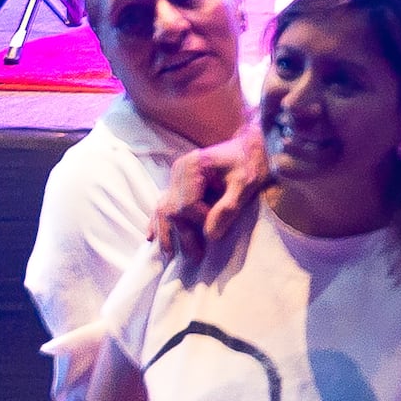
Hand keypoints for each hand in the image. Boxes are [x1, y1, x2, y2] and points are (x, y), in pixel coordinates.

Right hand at [149, 129, 275, 262]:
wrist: (247, 142)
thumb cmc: (249, 161)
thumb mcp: (246, 182)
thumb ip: (228, 208)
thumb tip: (210, 235)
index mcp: (194, 167)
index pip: (187, 205)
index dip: (200, 221)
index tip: (217, 229)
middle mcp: (179, 171)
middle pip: (172, 210)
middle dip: (182, 236)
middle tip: (195, 257)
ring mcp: (175, 176)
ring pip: (162, 209)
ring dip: (165, 233)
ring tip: (168, 255)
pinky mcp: (177, 182)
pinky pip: (161, 203)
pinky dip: (156, 221)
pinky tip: (150, 236)